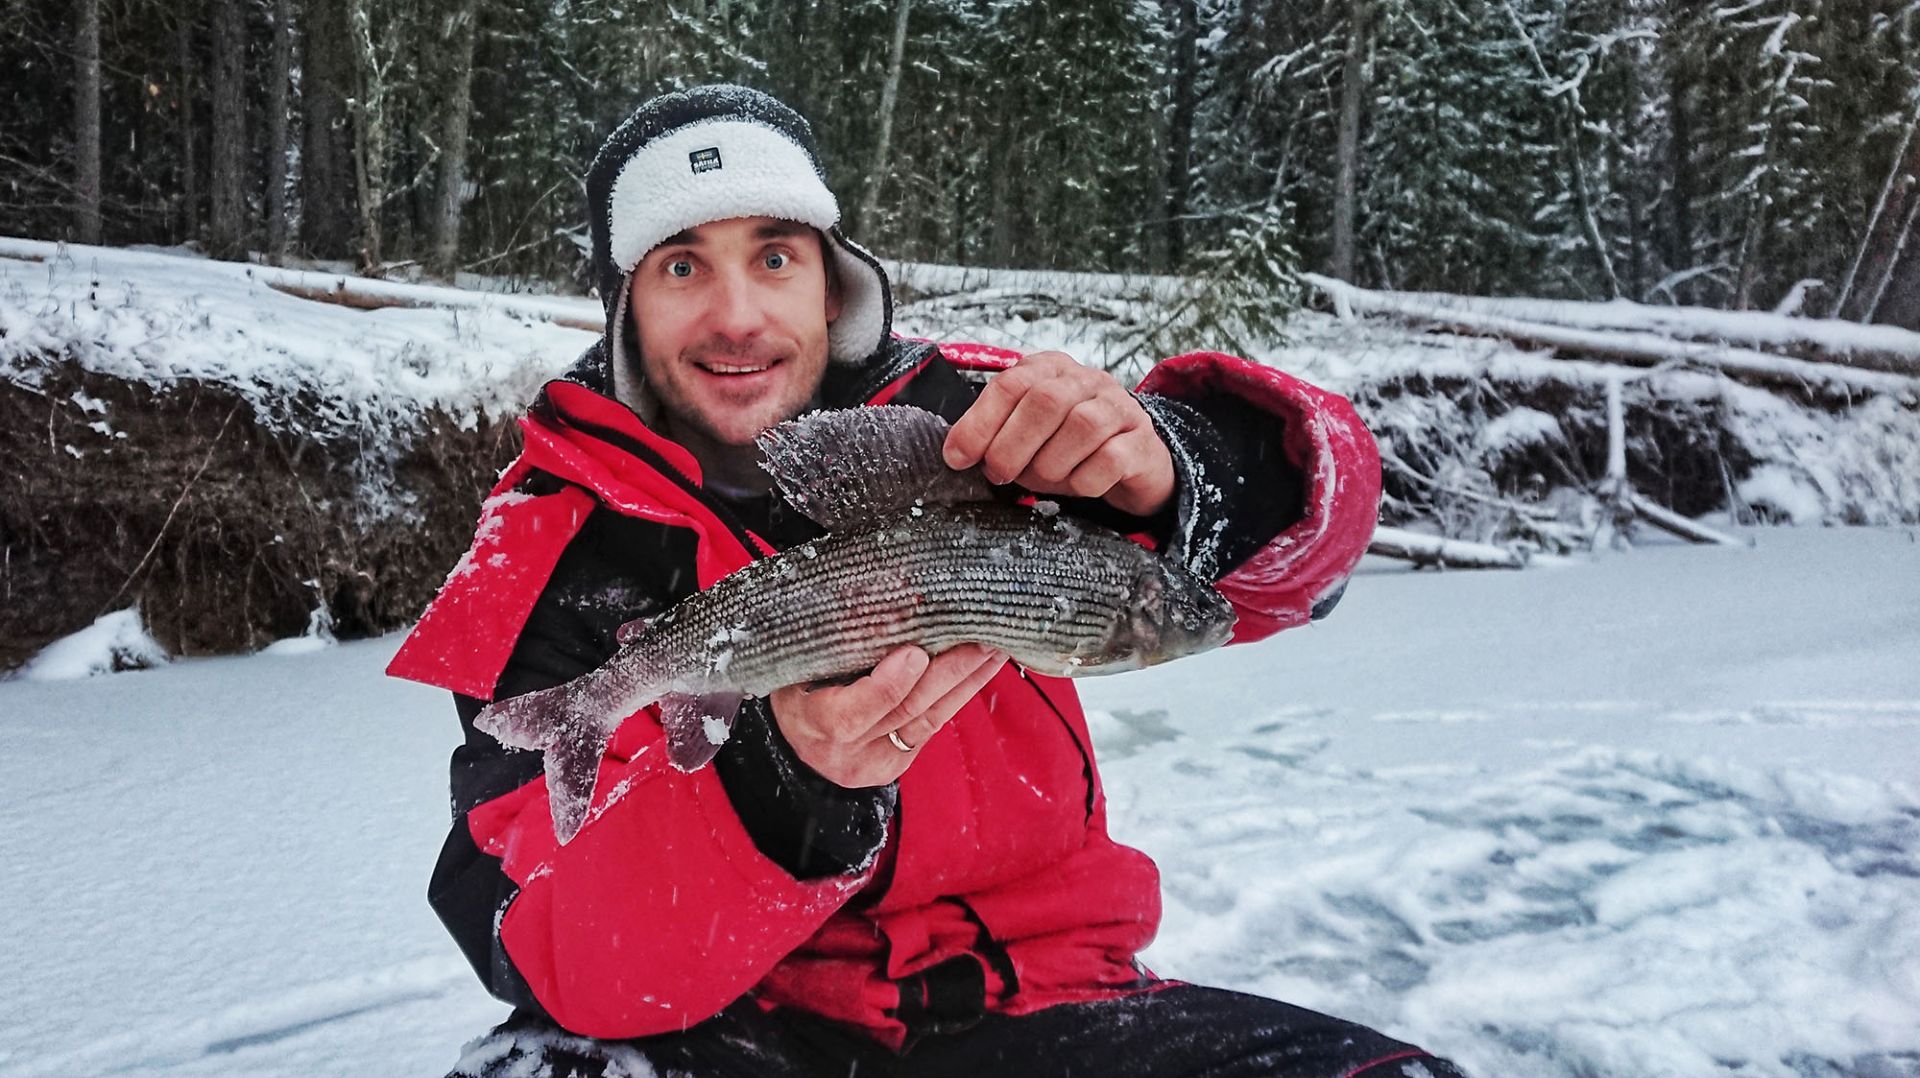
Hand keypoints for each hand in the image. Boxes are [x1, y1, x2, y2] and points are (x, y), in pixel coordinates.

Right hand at [768, 644, 1008, 787]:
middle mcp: (845, 750)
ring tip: (993, 647)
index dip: (886, 686)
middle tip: (979, 637)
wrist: (795, 736)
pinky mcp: (899, 760)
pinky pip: (934, 724)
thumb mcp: (797, 662)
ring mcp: (876, 759)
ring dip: (966, 680)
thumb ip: (832, 640)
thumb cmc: (794, 684)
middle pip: (905, 710)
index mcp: (812, 722)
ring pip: (928, 717)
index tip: (915, 653)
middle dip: (948, 672)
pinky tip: (981, 667)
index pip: (850, 714)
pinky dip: (960, 693)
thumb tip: (873, 592)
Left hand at [942, 350, 1174, 516]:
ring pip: (1082, 426)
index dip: (978, 423)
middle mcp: (1086, 380)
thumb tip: (958, 453)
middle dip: (1013, 445)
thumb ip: (996, 436)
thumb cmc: (1068, 449)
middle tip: (1000, 475)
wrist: (1131, 464)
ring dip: (1051, 463)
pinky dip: (1085, 479)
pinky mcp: (1141, 441)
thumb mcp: (1028, 437)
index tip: (957, 457)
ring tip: (1043, 479)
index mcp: (1050, 369)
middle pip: (1045, 401)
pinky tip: (1078, 485)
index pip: (1010, 385)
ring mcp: (1119, 407)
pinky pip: (1111, 458)